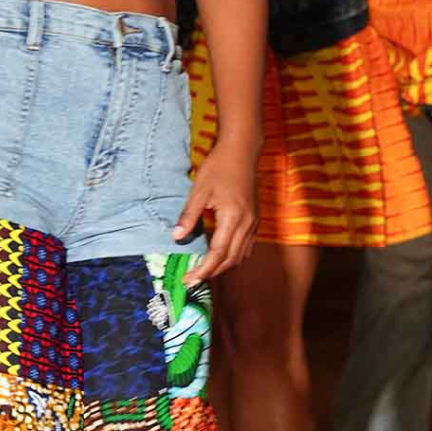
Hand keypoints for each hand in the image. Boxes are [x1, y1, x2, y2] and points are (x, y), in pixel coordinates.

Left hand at [173, 142, 256, 286]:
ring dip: (223, 266)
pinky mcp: (255, 219)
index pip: (218, 253)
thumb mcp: (199, 190)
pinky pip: (246, 246)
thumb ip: (189, 215)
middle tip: (193, 279)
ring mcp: (254, 223)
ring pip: (240, 255)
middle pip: (231, 259)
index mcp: (233, 217)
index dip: (203, 269)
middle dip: (212, 272)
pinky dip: (233, 256)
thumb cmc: (219, 167)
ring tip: (204, 270)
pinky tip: (220, 255)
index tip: (189, 279)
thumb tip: (176, 237)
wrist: (241, 151)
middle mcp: (247, 224)